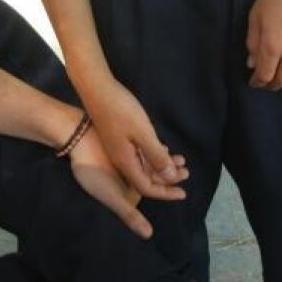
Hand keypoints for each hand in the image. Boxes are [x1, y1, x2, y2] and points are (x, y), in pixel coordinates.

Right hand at [82, 78, 188, 199]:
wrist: (95, 88)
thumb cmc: (120, 110)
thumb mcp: (143, 133)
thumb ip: (156, 156)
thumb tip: (171, 177)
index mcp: (125, 162)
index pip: (146, 187)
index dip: (165, 192)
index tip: (183, 193)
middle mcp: (120, 159)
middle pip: (145, 177)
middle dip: (166, 178)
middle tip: (186, 173)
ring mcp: (118, 148)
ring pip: (142, 164)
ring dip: (161, 164)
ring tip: (180, 160)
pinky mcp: (118, 138)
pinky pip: (138, 153)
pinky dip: (152, 154)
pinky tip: (163, 147)